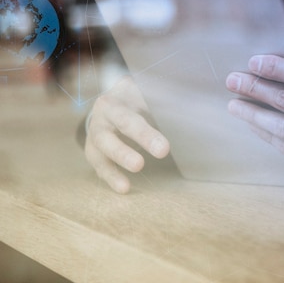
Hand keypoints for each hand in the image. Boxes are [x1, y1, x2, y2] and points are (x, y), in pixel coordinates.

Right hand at [84, 76, 169, 192]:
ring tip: (125, 186)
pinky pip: (100, 167)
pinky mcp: (94, 152)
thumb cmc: (137, 98)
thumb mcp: (146, 94)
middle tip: (139, 165)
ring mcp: (94, 137)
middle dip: (123, 153)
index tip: (163, 149)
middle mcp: (100, 120)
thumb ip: (162, 104)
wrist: (116, 98)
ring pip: (99, 155)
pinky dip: (111, 178)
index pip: (127, 119)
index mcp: (114, 104)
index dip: (144, 135)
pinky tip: (124, 188)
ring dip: (112, 171)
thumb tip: (189, 114)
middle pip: (108, 138)